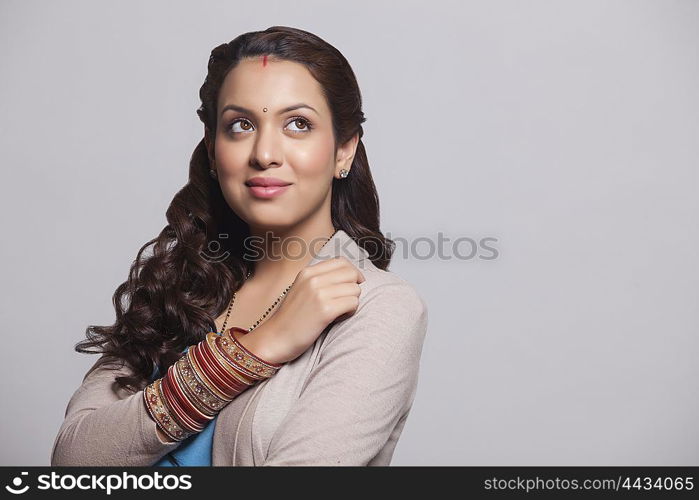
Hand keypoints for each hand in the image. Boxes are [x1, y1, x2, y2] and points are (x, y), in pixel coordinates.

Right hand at [245, 256, 365, 364]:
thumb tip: (350, 275)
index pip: (341, 262)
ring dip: (352, 302)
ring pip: (355, 289)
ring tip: (339, 312)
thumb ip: (320, 280)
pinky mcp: (325, 310)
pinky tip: (338, 318)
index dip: (352, 272)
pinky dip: (350, 312)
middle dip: (354, 288)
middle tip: (345, 301)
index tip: (353, 284)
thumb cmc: (291, 318)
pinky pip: (353, 303)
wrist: (275, 338)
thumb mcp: (301, 290)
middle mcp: (313, 279)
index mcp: (308, 272)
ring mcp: (319, 294)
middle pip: (351, 273)